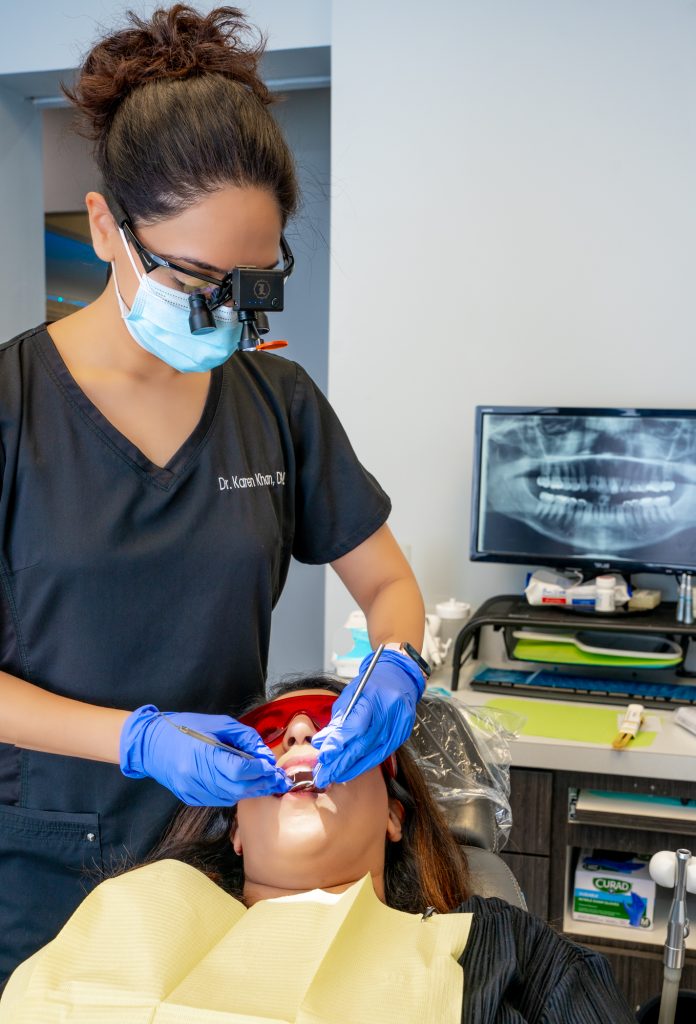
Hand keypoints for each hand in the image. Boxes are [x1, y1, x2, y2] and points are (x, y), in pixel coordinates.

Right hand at [120, 705, 290, 804]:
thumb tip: (265, 756)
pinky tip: (243, 785)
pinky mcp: (190, 797)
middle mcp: (197, 776)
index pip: (240, 770)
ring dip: (250, 791)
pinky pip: (219, 799)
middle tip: (277, 780)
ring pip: (231, 797)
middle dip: (261, 784)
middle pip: (238, 788)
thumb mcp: (219, 724)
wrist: (151, 743)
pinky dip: (234, 793)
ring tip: (265, 783)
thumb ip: (245, 738)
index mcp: (204, 754)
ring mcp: (192, 790)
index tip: (273, 767)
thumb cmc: (186, 727)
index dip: (260, 770)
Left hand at [311, 649, 425, 786]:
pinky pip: (381, 754)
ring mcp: (398, 726)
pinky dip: (364, 764)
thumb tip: (320, 743)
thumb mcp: (350, 696)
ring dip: (351, 768)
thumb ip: (337, 721)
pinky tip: (351, 771)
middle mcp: (389, 713)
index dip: (339, 744)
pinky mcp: (402, 735)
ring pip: (373, 754)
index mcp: (374, 697)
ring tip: (333, 776)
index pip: (355, 727)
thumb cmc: (370, 685)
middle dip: (341, 762)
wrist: (399, 678)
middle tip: (323, 775)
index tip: (324, 757)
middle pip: (363, 744)